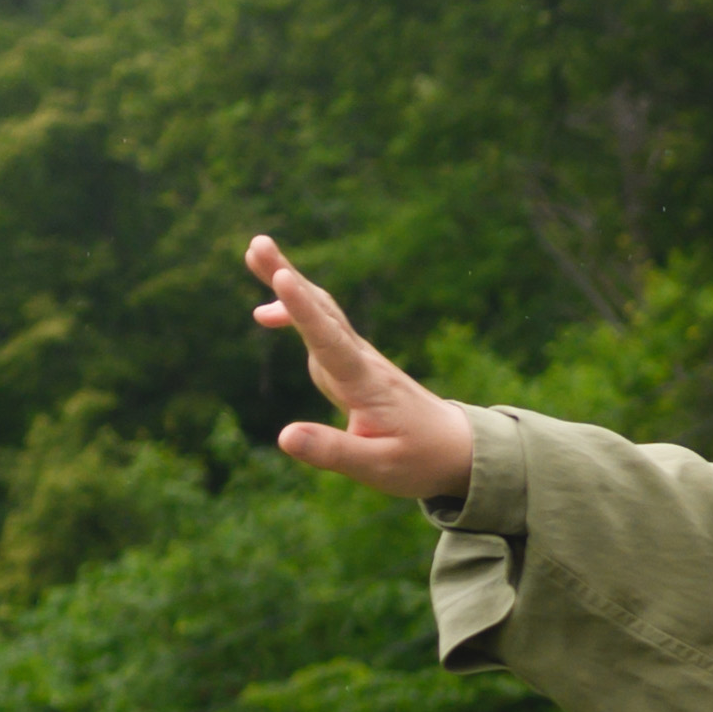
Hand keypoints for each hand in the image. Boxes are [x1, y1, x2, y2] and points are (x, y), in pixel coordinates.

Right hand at [246, 237, 479, 511]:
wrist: (457, 449)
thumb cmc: (420, 460)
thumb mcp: (376, 467)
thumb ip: (331, 451)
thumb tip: (284, 436)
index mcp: (366, 385)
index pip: (329, 341)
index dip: (303, 310)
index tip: (283, 278)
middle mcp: (361, 361)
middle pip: (323, 311)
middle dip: (288, 278)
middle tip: (257, 244)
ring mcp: (358, 359)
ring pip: (322, 312)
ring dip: (289, 283)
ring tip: (255, 253)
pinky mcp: (352, 365)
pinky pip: (320, 329)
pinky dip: (295, 313)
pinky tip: (264, 315)